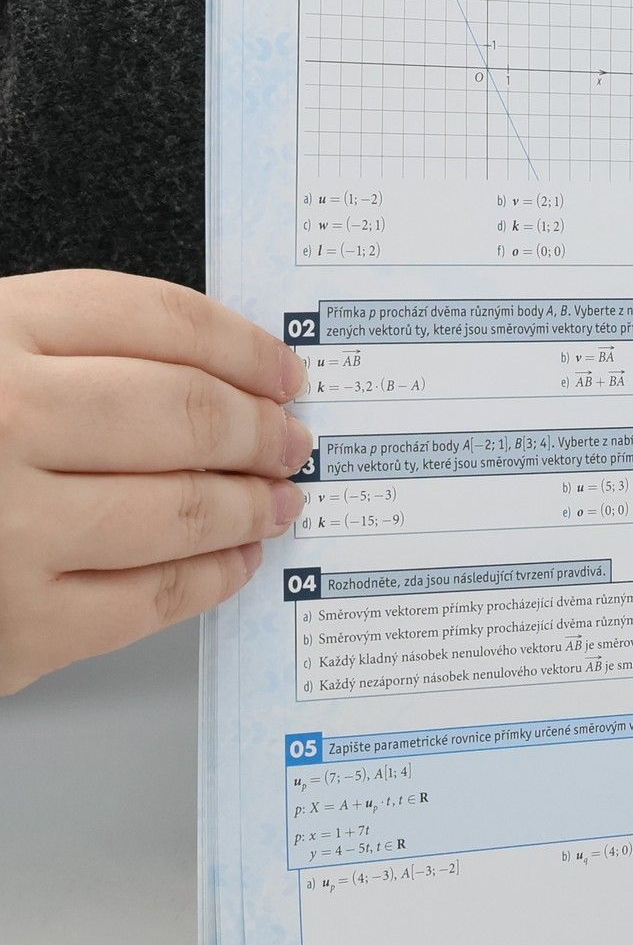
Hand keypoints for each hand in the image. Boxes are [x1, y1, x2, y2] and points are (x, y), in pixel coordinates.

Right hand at [0, 271, 311, 695]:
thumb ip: (54, 347)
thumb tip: (207, 368)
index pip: (154, 318)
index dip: (240, 344)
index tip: (280, 366)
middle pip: (185, 414)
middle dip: (260, 428)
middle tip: (292, 437)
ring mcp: (8, 529)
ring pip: (182, 509)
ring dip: (250, 504)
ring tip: (277, 498)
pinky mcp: (17, 626)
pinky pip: (150, 599)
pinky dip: (212, 578)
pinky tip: (233, 561)